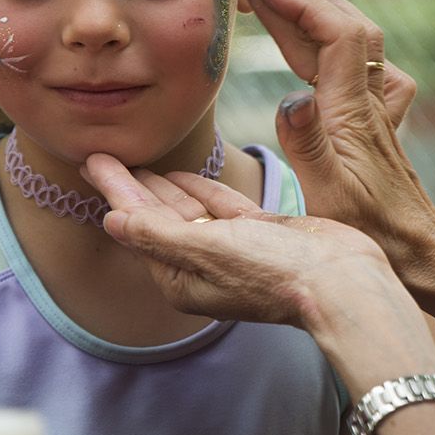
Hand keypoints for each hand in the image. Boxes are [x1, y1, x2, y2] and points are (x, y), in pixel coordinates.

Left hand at [81, 153, 400, 332]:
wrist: (342, 282)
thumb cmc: (274, 270)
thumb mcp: (208, 250)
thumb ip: (158, 233)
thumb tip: (111, 220)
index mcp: (183, 277)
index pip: (138, 225)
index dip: (114, 190)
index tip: (91, 160)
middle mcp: (204, 266)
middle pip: (157, 218)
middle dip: (132, 186)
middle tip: (105, 153)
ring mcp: (233, 251)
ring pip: (187, 211)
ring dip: (162, 186)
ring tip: (137, 159)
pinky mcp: (261, 235)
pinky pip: (220, 208)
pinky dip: (201, 190)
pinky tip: (184, 173)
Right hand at [234, 0, 434, 284]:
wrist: (423, 258)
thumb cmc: (373, 236)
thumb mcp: (329, 199)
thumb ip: (308, 145)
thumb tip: (290, 96)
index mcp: (353, 112)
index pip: (335, 33)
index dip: (300, 1)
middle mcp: (371, 101)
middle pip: (344, 24)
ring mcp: (379, 110)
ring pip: (356, 40)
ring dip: (318, 9)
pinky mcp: (379, 123)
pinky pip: (363, 63)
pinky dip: (336, 39)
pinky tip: (326, 47)